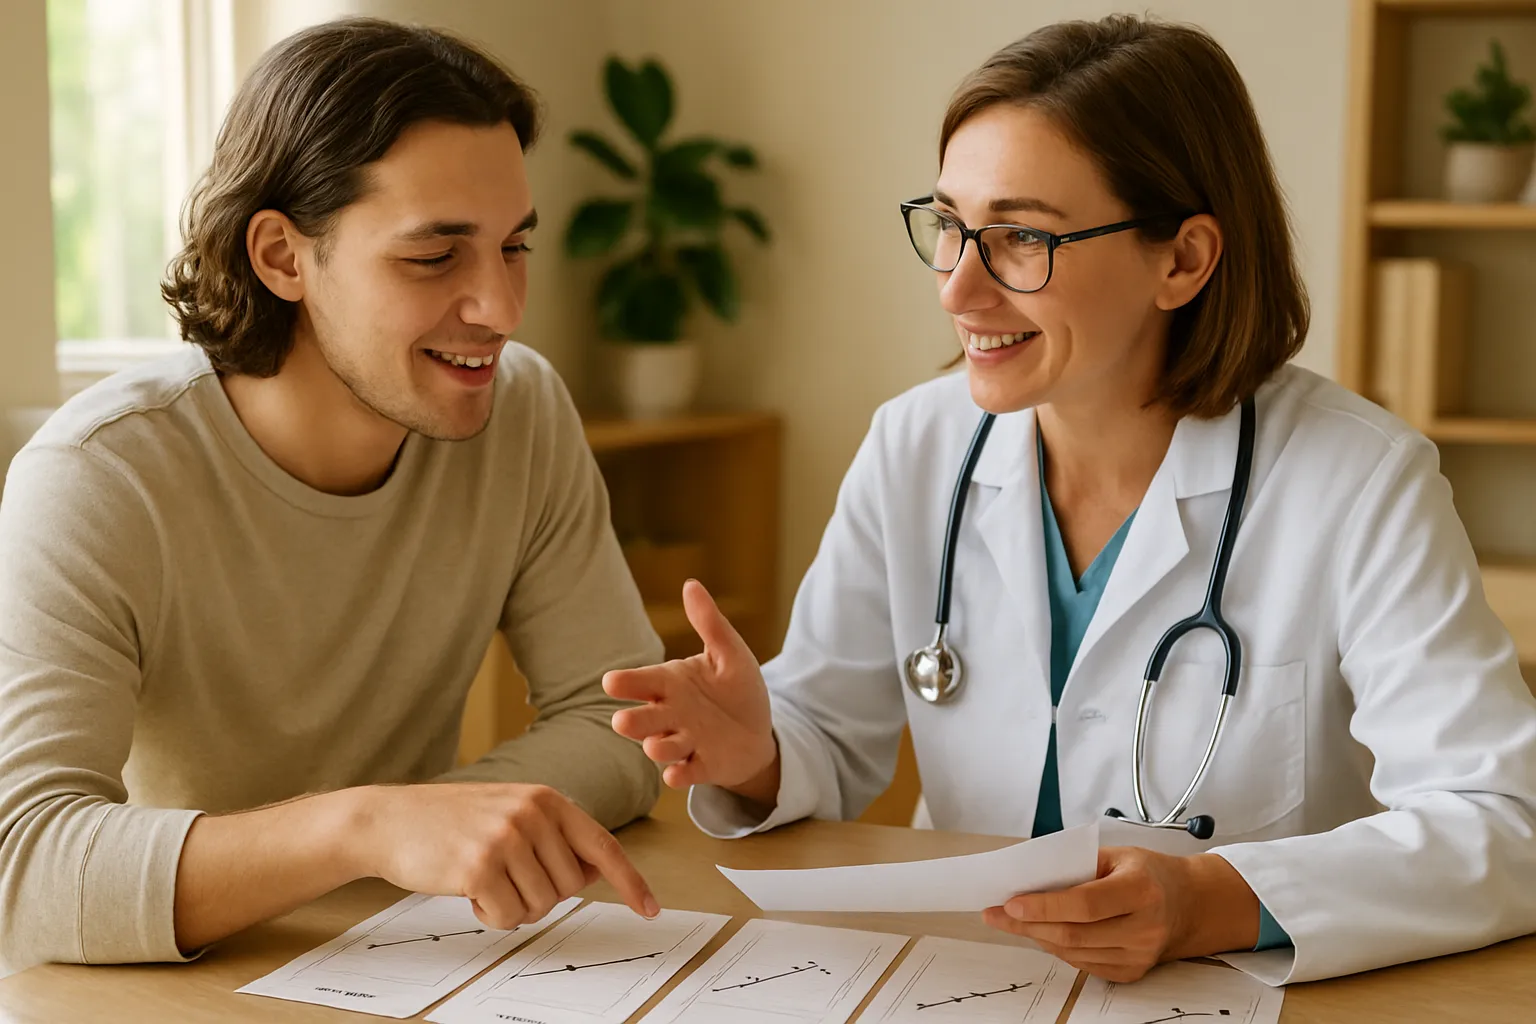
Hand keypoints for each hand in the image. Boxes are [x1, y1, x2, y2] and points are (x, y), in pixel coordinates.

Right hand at [350, 782, 658, 930]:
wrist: (391, 819)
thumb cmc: (452, 821)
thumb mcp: (512, 813)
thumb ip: (553, 837)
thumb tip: (593, 874)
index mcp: (547, 799)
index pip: (603, 846)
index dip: (630, 880)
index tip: (650, 908)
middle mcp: (532, 814)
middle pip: (569, 887)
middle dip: (541, 895)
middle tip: (505, 877)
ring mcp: (506, 838)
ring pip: (540, 907)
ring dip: (513, 906)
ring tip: (484, 879)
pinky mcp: (479, 866)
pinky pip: (508, 917)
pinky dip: (491, 915)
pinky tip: (468, 890)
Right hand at [604, 579, 777, 798]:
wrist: (758, 732)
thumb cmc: (737, 690)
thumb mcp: (729, 653)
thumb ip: (709, 623)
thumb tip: (691, 584)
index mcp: (670, 683)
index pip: (642, 681)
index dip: (627, 683)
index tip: (611, 682)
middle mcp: (671, 714)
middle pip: (643, 718)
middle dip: (633, 720)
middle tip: (622, 720)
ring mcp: (684, 742)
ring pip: (661, 746)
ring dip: (657, 747)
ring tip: (654, 745)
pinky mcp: (701, 766)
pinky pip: (686, 772)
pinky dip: (680, 775)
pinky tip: (676, 775)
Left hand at [982, 848, 1260, 981]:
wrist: (1189, 904)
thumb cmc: (1147, 873)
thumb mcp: (1117, 854)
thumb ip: (1076, 865)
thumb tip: (1027, 877)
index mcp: (1141, 889)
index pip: (1085, 903)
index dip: (1045, 905)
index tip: (1011, 903)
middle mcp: (1145, 927)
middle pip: (1075, 933)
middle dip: (1029, 925)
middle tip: (996, 914)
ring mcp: (1140, 955)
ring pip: (1074, 952)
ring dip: (1038, 937)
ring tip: (1012, 921)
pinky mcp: (1133, 972)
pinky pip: (1083, 964)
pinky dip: (1058, 948)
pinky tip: (1043, 933)